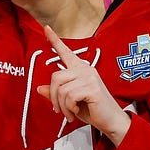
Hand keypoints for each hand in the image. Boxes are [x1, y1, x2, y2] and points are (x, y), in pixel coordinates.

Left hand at [36, 27, 131, 141]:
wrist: (110, 121)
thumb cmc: (92, 109)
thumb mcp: (70, 101)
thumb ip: (56, 93)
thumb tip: (39, 88)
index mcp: (80, 69)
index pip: (66, 52)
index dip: (55, 40)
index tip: (46, 28)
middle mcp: (85, 69)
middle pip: (55, 77)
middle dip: (53, 97)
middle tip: (58, 110)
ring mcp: (90, 77)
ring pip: (62, 89)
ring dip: (62, 106)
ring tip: (69, 113)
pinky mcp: (92, 88)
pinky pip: (70, 96)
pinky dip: (69, 108)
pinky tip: (76, 112)